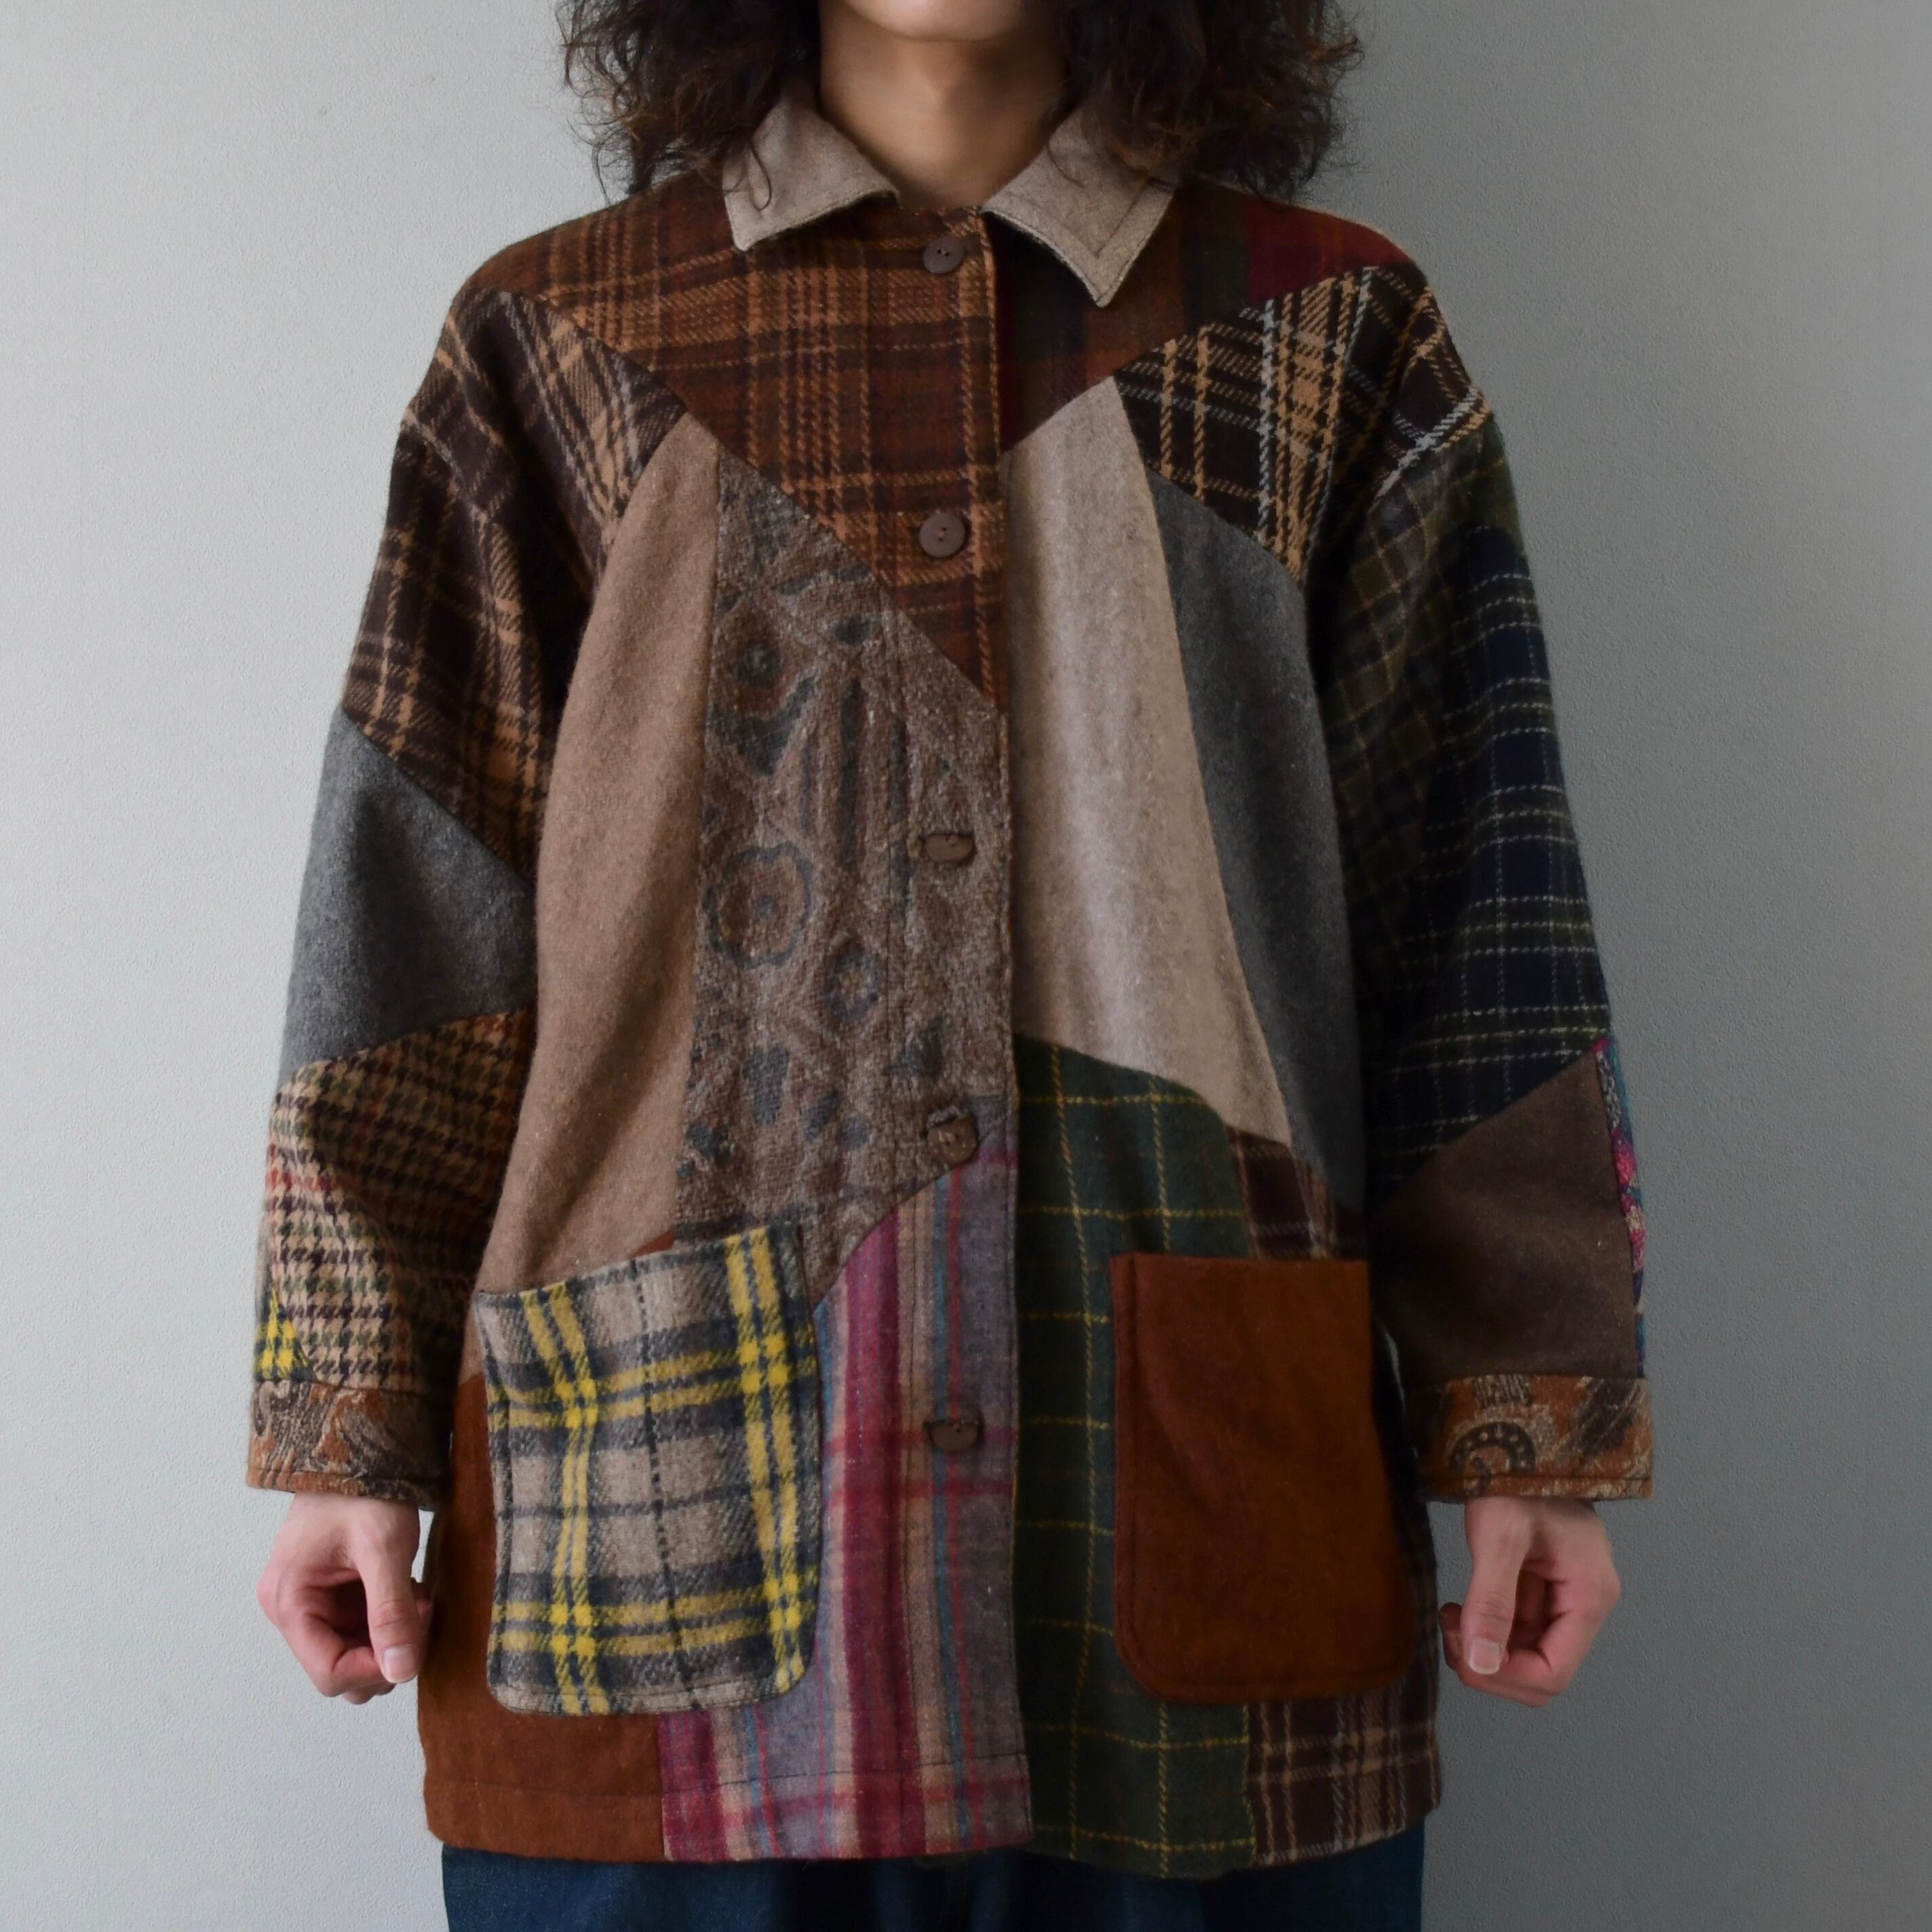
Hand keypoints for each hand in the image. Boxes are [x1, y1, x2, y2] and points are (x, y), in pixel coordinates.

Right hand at [257, 1494, 431, 1703]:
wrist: (361, 1446)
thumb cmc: (364, 1490)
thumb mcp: (384, 1548)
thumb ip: (390, 1612)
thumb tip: (400, 1672)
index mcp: (290, 1601)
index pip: (329, 1673)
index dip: (375, 1669)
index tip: (413, 1640)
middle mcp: (292, 1608)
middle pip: (342, 1668)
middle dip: (387, 1651)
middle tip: (421, 1611)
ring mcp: (312, 1602)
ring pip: (357, 1651)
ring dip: (393, 1635)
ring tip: (418, 1596)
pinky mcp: (334, 1594)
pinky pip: (363, 1627)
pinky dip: (391, 1618)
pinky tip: (410, 1589)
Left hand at [1439, 1497, 1620, 1707]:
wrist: (1520, 1439)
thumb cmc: (1516, 1480)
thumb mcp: (1499, 1535)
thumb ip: (1490, 1602)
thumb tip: (1481, 1665)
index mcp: (1589, 1596)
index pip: (1552, 1674)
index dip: (1505, 1676)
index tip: (1463, 1650)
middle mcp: (1584, 1605)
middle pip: (1540, 1673)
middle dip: (1491, 1665)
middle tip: (1452, 1629)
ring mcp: (1564, 1599)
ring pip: (1524, 1657)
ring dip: (1483, 1649)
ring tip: (1451, 1615)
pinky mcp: (1542, 1591)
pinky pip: (1515, 1632)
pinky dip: (1484, 1630)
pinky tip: (1459, 1608)